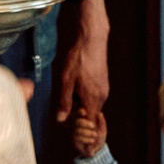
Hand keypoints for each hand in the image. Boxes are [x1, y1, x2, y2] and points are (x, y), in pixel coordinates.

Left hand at [51, 0, 109, 124]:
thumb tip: (61, 119)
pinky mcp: (101, 78)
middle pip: (88, 114)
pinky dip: (80, 91)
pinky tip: (72, 78)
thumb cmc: (77, 55)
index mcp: (94, 99)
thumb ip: (64, 101)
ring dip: (76, 100)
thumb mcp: (65, 79)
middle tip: (62, 102)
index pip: (92, 125)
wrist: (89, 33)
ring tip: (66, 85)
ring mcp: (102, 86)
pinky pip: (90, 92)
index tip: (71, 125)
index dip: (81, 129)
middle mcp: (101, 95)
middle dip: (75, 113)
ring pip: (88, 102)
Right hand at [71, 107, 108, 156]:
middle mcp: (76, 127)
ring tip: (95, 135)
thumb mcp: (102, 129)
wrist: (97, 151)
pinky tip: (92, 140)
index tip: (85, 113)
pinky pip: (77, 138)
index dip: (79, 112)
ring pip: (76, 130)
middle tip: (93, 126)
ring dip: (87, 132)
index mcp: (82, 121)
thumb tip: (100, 113)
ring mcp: (74, 134)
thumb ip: (101, 122)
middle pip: (76, 121)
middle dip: (84, 123)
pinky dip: (85, 139)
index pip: (77, 113)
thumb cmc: (99, 138)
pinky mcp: (74, 142)